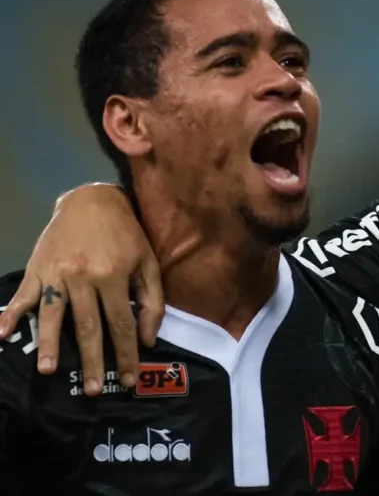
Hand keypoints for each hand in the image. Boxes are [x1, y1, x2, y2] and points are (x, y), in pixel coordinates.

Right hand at [0, 184, 162, 395]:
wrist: (92, 200)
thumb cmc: (125, 235)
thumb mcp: (148, 262)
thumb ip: (151, 300)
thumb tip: (147, 339)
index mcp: (114, 276)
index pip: (121, 323)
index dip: (125, 353)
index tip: (128, 379)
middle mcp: (84, 277)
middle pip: (87, 326)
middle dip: (90, 360)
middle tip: (90, 390)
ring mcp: (57, 273)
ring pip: (52, 314)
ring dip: (49, 344)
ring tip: (47, 370)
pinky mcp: (37, 269)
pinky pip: (23, 295)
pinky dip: (10, 315)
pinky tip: (1, 335)